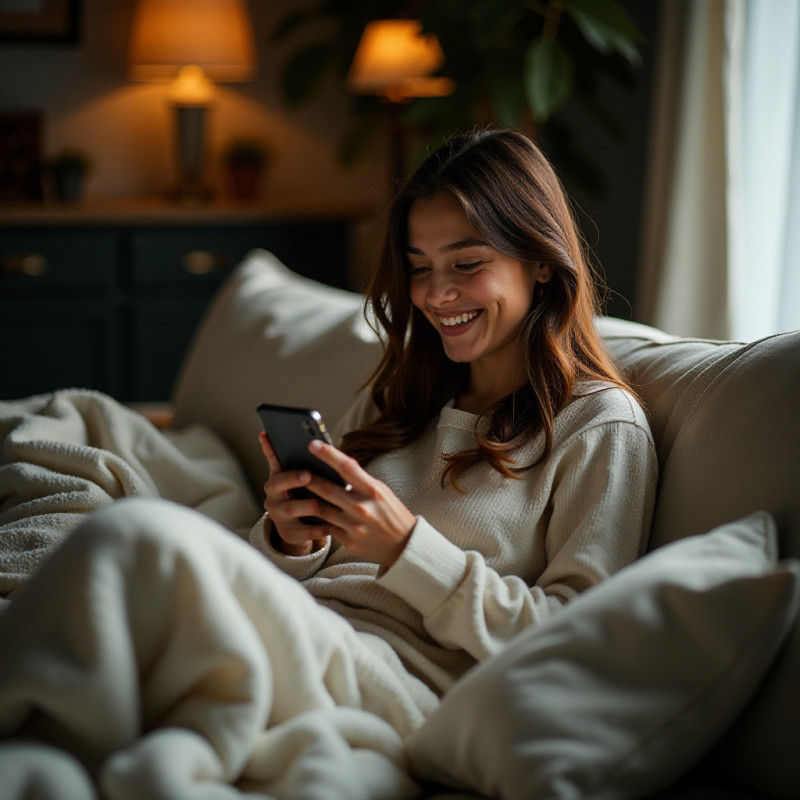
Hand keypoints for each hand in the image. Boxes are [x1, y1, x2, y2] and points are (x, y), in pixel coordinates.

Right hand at [259, 432, 327, 555]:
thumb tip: (321, 446)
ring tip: (319, 504)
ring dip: (306, 505)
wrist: (303, 528)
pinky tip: (329, 526)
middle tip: (307, 474)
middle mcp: (273, 495)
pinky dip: (316, 529)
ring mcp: (278, 515)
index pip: (273, 461)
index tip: (267, 436)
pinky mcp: (287, 533)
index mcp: (278, 478)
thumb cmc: (308, 496)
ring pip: (290, 509)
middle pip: (277, 484)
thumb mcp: (306, 481)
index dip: (269, 449)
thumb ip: (308, 466)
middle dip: (292, 478)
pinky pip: (302, 532)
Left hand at [303, 438, 416, 568]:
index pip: (347, 467)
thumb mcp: (382, 492)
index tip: (313, 444)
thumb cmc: (393, 514)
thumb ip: (361, 482)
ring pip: (321, 509)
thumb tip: (336, 468)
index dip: (328, 454)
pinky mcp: (348, 541)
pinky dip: (317, 518)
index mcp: (373, 490)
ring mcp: (354, 526)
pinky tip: (308, 511)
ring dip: (307, 498)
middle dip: (308, 477)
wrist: (405, 547)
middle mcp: (362, 507)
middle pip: (327, 489)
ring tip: (297, 489)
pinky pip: (326, 526)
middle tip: (294, 468)